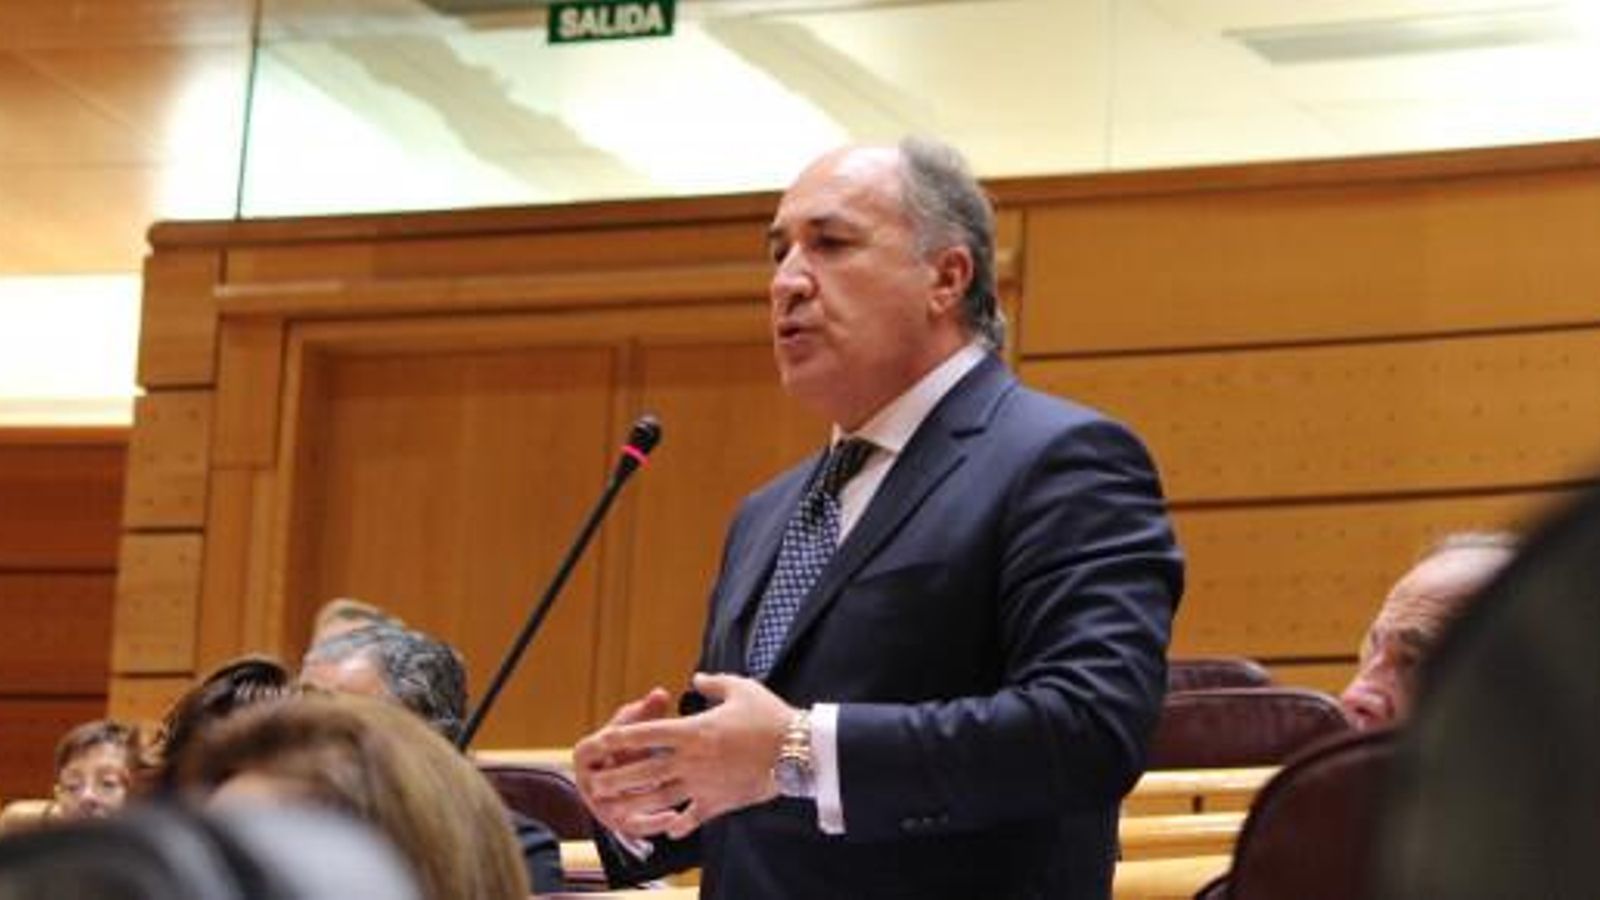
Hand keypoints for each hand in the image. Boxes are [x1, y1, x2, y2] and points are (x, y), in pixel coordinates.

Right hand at [574, 686, 675, 837]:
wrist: (626, 772)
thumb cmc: (630, 741)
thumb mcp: (635, 725)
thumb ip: (646, 711)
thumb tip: (661, 693)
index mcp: (584, 754)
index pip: (592, 747)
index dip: (612, 742)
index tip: (637, 739)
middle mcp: (587, 782)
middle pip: (608, 778)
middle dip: (635, 773)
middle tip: (663, 768)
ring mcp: (599, 804)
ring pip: (620, 805)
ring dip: (645, 802)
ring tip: (674, 798)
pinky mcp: (616, 822)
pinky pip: (633, 826)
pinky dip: (652, 823)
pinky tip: (675, 817)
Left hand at [579, 673, 795, 839]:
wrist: (799, 751)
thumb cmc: (771, 716)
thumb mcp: (741, 688)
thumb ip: (713, 684)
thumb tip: (696, 679)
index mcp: (693, 731)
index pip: (647, 734)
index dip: (620, 737)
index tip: (600, 741)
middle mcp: (692, 760)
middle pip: (644, 772)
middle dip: (616, 778)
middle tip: (594, 785)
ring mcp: (704, 784)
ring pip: (661, 799)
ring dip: (636, 806)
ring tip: (616, 811)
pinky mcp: (720, 802)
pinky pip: (694, 817)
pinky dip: (679, 825)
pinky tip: (669, 830)